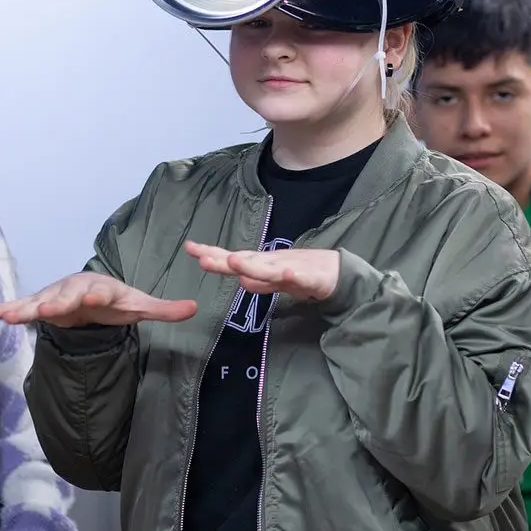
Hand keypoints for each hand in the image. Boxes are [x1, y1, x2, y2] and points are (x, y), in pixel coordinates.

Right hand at [0, 271, 197, 327]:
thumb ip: (164, 309)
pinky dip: (5, 309)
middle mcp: (75, 289)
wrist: (91, 295)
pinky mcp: (40, 306)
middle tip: (46, 311)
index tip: (95, 298)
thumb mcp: (140, 306)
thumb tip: (195, 308)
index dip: (98, 295)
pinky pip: (21, 307)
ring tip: (10, 317)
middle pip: (65, 296)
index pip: (100, 292)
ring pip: (39, 302)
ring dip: (25, 308)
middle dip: (56, 303)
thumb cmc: (115, 301)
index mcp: (101, 288)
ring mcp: (55, 297)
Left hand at [185, 241, 339, 301]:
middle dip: (224, 259)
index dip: (212, 254)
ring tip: (235, 261)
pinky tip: (288, 273)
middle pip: (245, 261)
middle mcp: (273, 265)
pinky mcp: (312, 279)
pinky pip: (301, 278)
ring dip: (252, 265)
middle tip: (201, 255)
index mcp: (264, 265)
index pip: (234, 259)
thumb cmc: (306, 273)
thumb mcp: (279, 281)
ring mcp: (292, 270)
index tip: (190, 248)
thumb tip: (241, 282)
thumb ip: (260, 282)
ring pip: (269, 269)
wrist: (339, 272)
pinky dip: (294, 275)